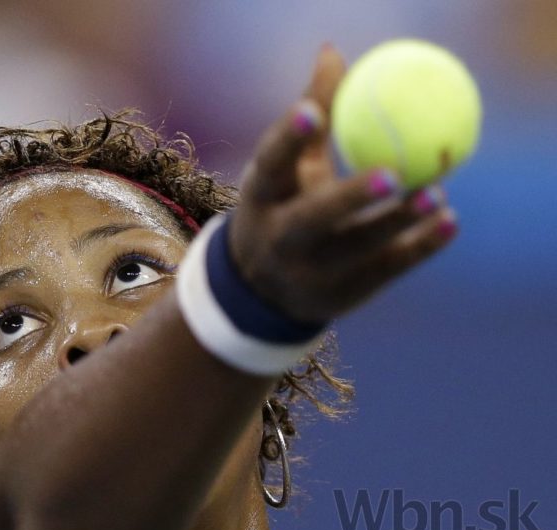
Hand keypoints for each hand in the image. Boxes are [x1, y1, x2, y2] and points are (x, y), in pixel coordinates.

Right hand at [230, 44, 456, 323]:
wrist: (264, 290)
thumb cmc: (283, 208)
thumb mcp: (288, 169)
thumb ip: (311, 118)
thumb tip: (333, 53)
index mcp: (262, 197)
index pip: (271, 164)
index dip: (288, 139)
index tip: (312, 111)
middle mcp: (279, 238)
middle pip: (312, 218)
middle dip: (349, 198)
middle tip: (393, 173)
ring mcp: (310, 272)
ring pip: (358, 248)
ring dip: (398, 222)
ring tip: (436, 196)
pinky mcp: (342, 294)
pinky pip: (386, 269)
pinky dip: (420, 248)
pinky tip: (449, 224)